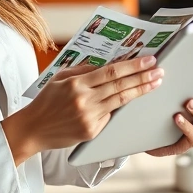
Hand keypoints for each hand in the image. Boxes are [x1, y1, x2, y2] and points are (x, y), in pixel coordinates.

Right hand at [1, 56, 163, 164]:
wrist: (33, 129)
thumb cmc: (46, 101)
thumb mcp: (60, 78)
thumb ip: (83, 70)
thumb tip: (107, 65)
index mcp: (76, 83)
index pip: (111, 72)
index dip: (133, 66)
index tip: (149, 60)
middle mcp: (84, 100)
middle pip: (120, 86)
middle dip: (143, 77)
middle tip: (159, 71)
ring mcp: (89, 117)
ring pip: (121, 101)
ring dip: (140, 91)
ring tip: (155, 83)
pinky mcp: (91, 132)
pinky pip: (110, 117)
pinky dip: (122, 108)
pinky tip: (134, 100)